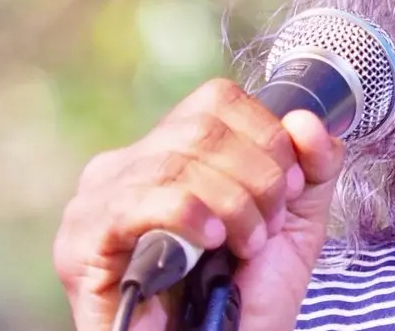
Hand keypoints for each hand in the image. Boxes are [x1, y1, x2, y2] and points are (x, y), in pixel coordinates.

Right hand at [53, 79, 345, 330]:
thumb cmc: (245, 295)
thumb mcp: (296, 220)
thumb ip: (312, 165)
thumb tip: (306, 120)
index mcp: (170, 149)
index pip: (217, 100)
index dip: (266, 135)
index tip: (290, 187)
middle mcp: (127, 164)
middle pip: (202, 128)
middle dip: (258, 176)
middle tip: (270, 224)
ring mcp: (97, 200)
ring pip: (175, 162)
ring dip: (232, 204)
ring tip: (247, 244)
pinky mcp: (82, 241)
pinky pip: (138, 202)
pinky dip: (188, 214)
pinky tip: (209, 241)